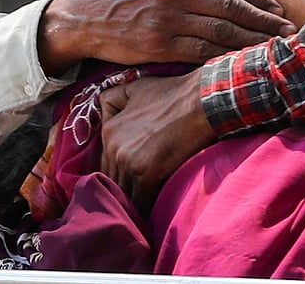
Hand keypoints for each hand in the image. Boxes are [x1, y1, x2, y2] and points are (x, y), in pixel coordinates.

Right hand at [39, 0, 295, 74]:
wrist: (86, 18)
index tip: (277, 10)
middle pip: (230, 9)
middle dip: (263, 21)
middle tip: (286, 31)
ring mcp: (167, 20)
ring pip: (220, 32)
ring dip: (251, 41)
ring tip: (274, 47)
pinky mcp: (159, 46)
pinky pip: (201, 52)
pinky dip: (225, 57)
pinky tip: (242, 61)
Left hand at [99, 71, 215, 208]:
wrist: (201, 102)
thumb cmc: (174, 93)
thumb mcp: (135, 88)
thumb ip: (112, 99)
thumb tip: (103, 116)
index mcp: (109, 131)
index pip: (105, 165)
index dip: (119, 175)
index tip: (131, 182)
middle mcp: (113, 148)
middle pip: (112, 181)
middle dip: (124, 189)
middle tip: (136, 199)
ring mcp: (128, 162)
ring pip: (123, 193)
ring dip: (132, 203)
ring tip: (142, 213)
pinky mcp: (146, 174)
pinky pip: (139, 201)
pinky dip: (145, 209)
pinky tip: (152, 215)